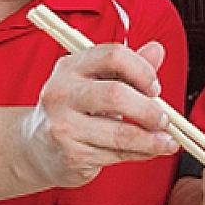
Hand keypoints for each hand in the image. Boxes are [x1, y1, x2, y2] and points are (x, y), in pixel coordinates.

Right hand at [19, 41, 176, 189]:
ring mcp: (63, 125)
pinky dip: (139, 153)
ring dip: (151, 140)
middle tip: (164, 119)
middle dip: (148, 109)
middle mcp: (62, 93)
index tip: (155, 88)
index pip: (112, 55)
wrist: (37, 147)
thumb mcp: (97, 82)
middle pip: (115, 95)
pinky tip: (148, 150)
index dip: (141, 70)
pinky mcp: (71, 154)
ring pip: (120, 133)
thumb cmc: (75, 110)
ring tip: (167, 142)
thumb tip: (157, 49)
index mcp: (71, 66)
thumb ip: (128, 68)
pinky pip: (116, 154)